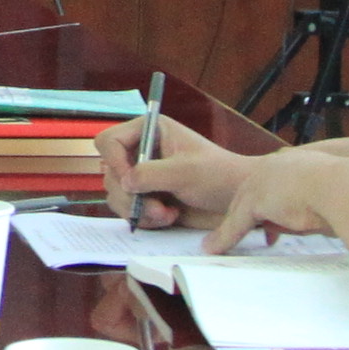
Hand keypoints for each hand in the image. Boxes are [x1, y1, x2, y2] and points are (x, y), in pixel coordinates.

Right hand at [103, 135, 323, 252]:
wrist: (240, 201)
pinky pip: (129, 210)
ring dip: (137, 209)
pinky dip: (144, 218)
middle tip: (154, 206)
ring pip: (116, 194)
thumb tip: (124, 182)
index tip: (129, 181)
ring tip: (165, 215)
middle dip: (129, 194)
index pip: (109, 141)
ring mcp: (144, 176)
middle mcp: (143, 151)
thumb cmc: (219, 175)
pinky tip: (168, 217)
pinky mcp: (148, 198)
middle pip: (108, 172)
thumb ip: (151, 174)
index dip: (114, 161)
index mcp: (150, 130)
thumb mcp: (185, 171)